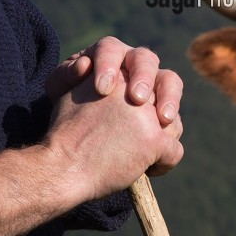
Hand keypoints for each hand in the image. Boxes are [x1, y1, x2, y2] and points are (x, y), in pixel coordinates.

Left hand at [44, 36, 182, 127]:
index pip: (110, 49)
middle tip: (138, 99)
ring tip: (163, 119)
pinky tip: (163, 142)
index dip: (108, 65)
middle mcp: (133, 64)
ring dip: (169, 97)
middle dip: (143, 78)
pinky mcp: (162, 109)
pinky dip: (172, 127)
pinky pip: (174, 114)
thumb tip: (83, 66)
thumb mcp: (60, 90)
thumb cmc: (70, 105)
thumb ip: (66, 76)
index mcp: (108, 53)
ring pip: (169, 80)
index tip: (102, 88)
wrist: (79, 135)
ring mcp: (152, 85)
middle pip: (145, 60)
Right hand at [44, 71, 185, 202]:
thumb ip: (101, 82)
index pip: (147, 64)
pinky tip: (146, 170)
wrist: (61, 166)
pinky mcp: (154, 140)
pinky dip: (163, 165)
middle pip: (169, 83)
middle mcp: (133, 86)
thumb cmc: (64, 135)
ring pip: (174, 123)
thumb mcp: (77, 92)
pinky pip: (174, 153)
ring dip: (166, 138)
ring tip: (144, 153)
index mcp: (117, 70)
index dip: (151, 82)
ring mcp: (146, 114)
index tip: (141, 100)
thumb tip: (98, 74)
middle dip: (170, 99)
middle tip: (163, 118)